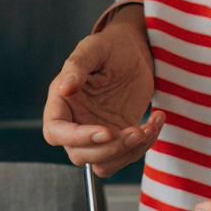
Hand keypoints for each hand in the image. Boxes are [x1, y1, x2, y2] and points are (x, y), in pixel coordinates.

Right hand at [43, 5, 162, 175]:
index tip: (106, 131)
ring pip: (103, 164)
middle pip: (80, 155)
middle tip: (137, 130)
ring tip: (151, 126)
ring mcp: (96, 133)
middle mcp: (75, 122)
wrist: (135, 50)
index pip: (55, 132)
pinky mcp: (118, 137)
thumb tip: (63, 88)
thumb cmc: (111, 45)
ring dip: (129, 152)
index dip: (77, 138)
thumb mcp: (94, 48)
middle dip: (112, 148)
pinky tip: (155, 122)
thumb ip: (76, 66)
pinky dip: (143, 147)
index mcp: (61, 102)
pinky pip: (125, 157)